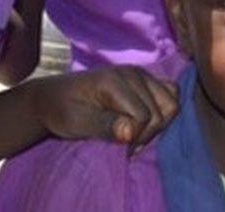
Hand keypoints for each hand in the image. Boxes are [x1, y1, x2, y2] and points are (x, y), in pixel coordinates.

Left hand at [30, 66, 177, 152]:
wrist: (53, 97)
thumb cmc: (63, 111)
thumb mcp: (78, 123)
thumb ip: (105, 126)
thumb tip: (131, 132)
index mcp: (115, 80)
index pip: (144, 116)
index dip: (135, 138)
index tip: (120, 150)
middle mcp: (133, 72)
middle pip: (162, 110)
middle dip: (148, 133)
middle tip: (126, 145)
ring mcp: (141, 73)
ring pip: (171, 101)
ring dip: (159, 123)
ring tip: (136, 134)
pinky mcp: (144, 79)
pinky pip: (169, 93)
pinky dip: (163, 111)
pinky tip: (145, 123)